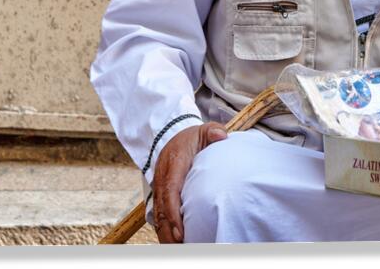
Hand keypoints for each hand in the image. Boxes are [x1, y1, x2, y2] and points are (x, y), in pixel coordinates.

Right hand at [152, 121, 226, 242]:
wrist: (172, 134)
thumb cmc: (192, 138)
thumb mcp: (204, 131)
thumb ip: (213, 131)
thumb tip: (221, 136)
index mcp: (173, 164)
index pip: (170, 190)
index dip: (173, 213)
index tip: (180, 231)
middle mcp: (162, 177)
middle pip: (162, 208)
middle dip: (168, 230)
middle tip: (179, 246)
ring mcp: (159, 186)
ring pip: (158, 214)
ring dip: (165, 233)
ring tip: (175, 249)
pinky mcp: (160, 193)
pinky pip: (159, 213)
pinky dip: (163, 228)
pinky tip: (172, 242)